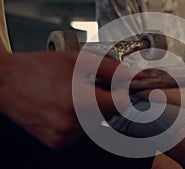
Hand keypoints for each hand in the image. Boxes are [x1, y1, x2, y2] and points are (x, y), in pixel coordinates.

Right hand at [0, 51, 129, 147]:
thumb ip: (110, 69)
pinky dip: (80, 120)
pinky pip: (81, 132)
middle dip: (105, 100)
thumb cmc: (38, 69)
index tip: (120, 88)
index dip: (123, 94)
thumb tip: (131, 76)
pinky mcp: (57, 142)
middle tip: (89, 87)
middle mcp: (71, 124)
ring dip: (92, 110)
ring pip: (96, 124)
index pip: (120, 105)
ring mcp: (63, 136)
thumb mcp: (77, 60)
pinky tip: (66, 107)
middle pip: (108, 115)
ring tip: (73, 95)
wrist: (7, 83)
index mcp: (78, 101)